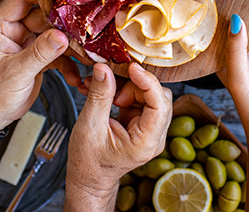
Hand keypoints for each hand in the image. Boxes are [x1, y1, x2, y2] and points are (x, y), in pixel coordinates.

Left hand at [0, 0, 80, 129]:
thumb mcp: (15, 73)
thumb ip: (39, 53)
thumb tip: (61, 36)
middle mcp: (13, 30)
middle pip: (44, 16)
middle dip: (65, 22)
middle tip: (86, 24)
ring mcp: (26, 42)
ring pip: (54, 34)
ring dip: (70, 45)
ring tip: (87, 53)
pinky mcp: (37, 55)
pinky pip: (56, 52)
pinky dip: (67, 62)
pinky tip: (75, 74)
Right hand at [66, 63, 171, 194]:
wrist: (89, 179)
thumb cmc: (88, 162)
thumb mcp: (89, 127)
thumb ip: (100, 96)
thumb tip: (104, 68)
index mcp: (146, 142)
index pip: (160, 104)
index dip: (148, 82)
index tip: (131, 67)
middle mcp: (155, 136)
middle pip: (158, 96)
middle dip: (133, 85)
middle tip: (108, 87)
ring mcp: (150, 130)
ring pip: (148, 94)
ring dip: (124, 87)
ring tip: (99, 89)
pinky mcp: (142, 123)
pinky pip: (138, 99)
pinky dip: (121, 92)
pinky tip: (103, 93)